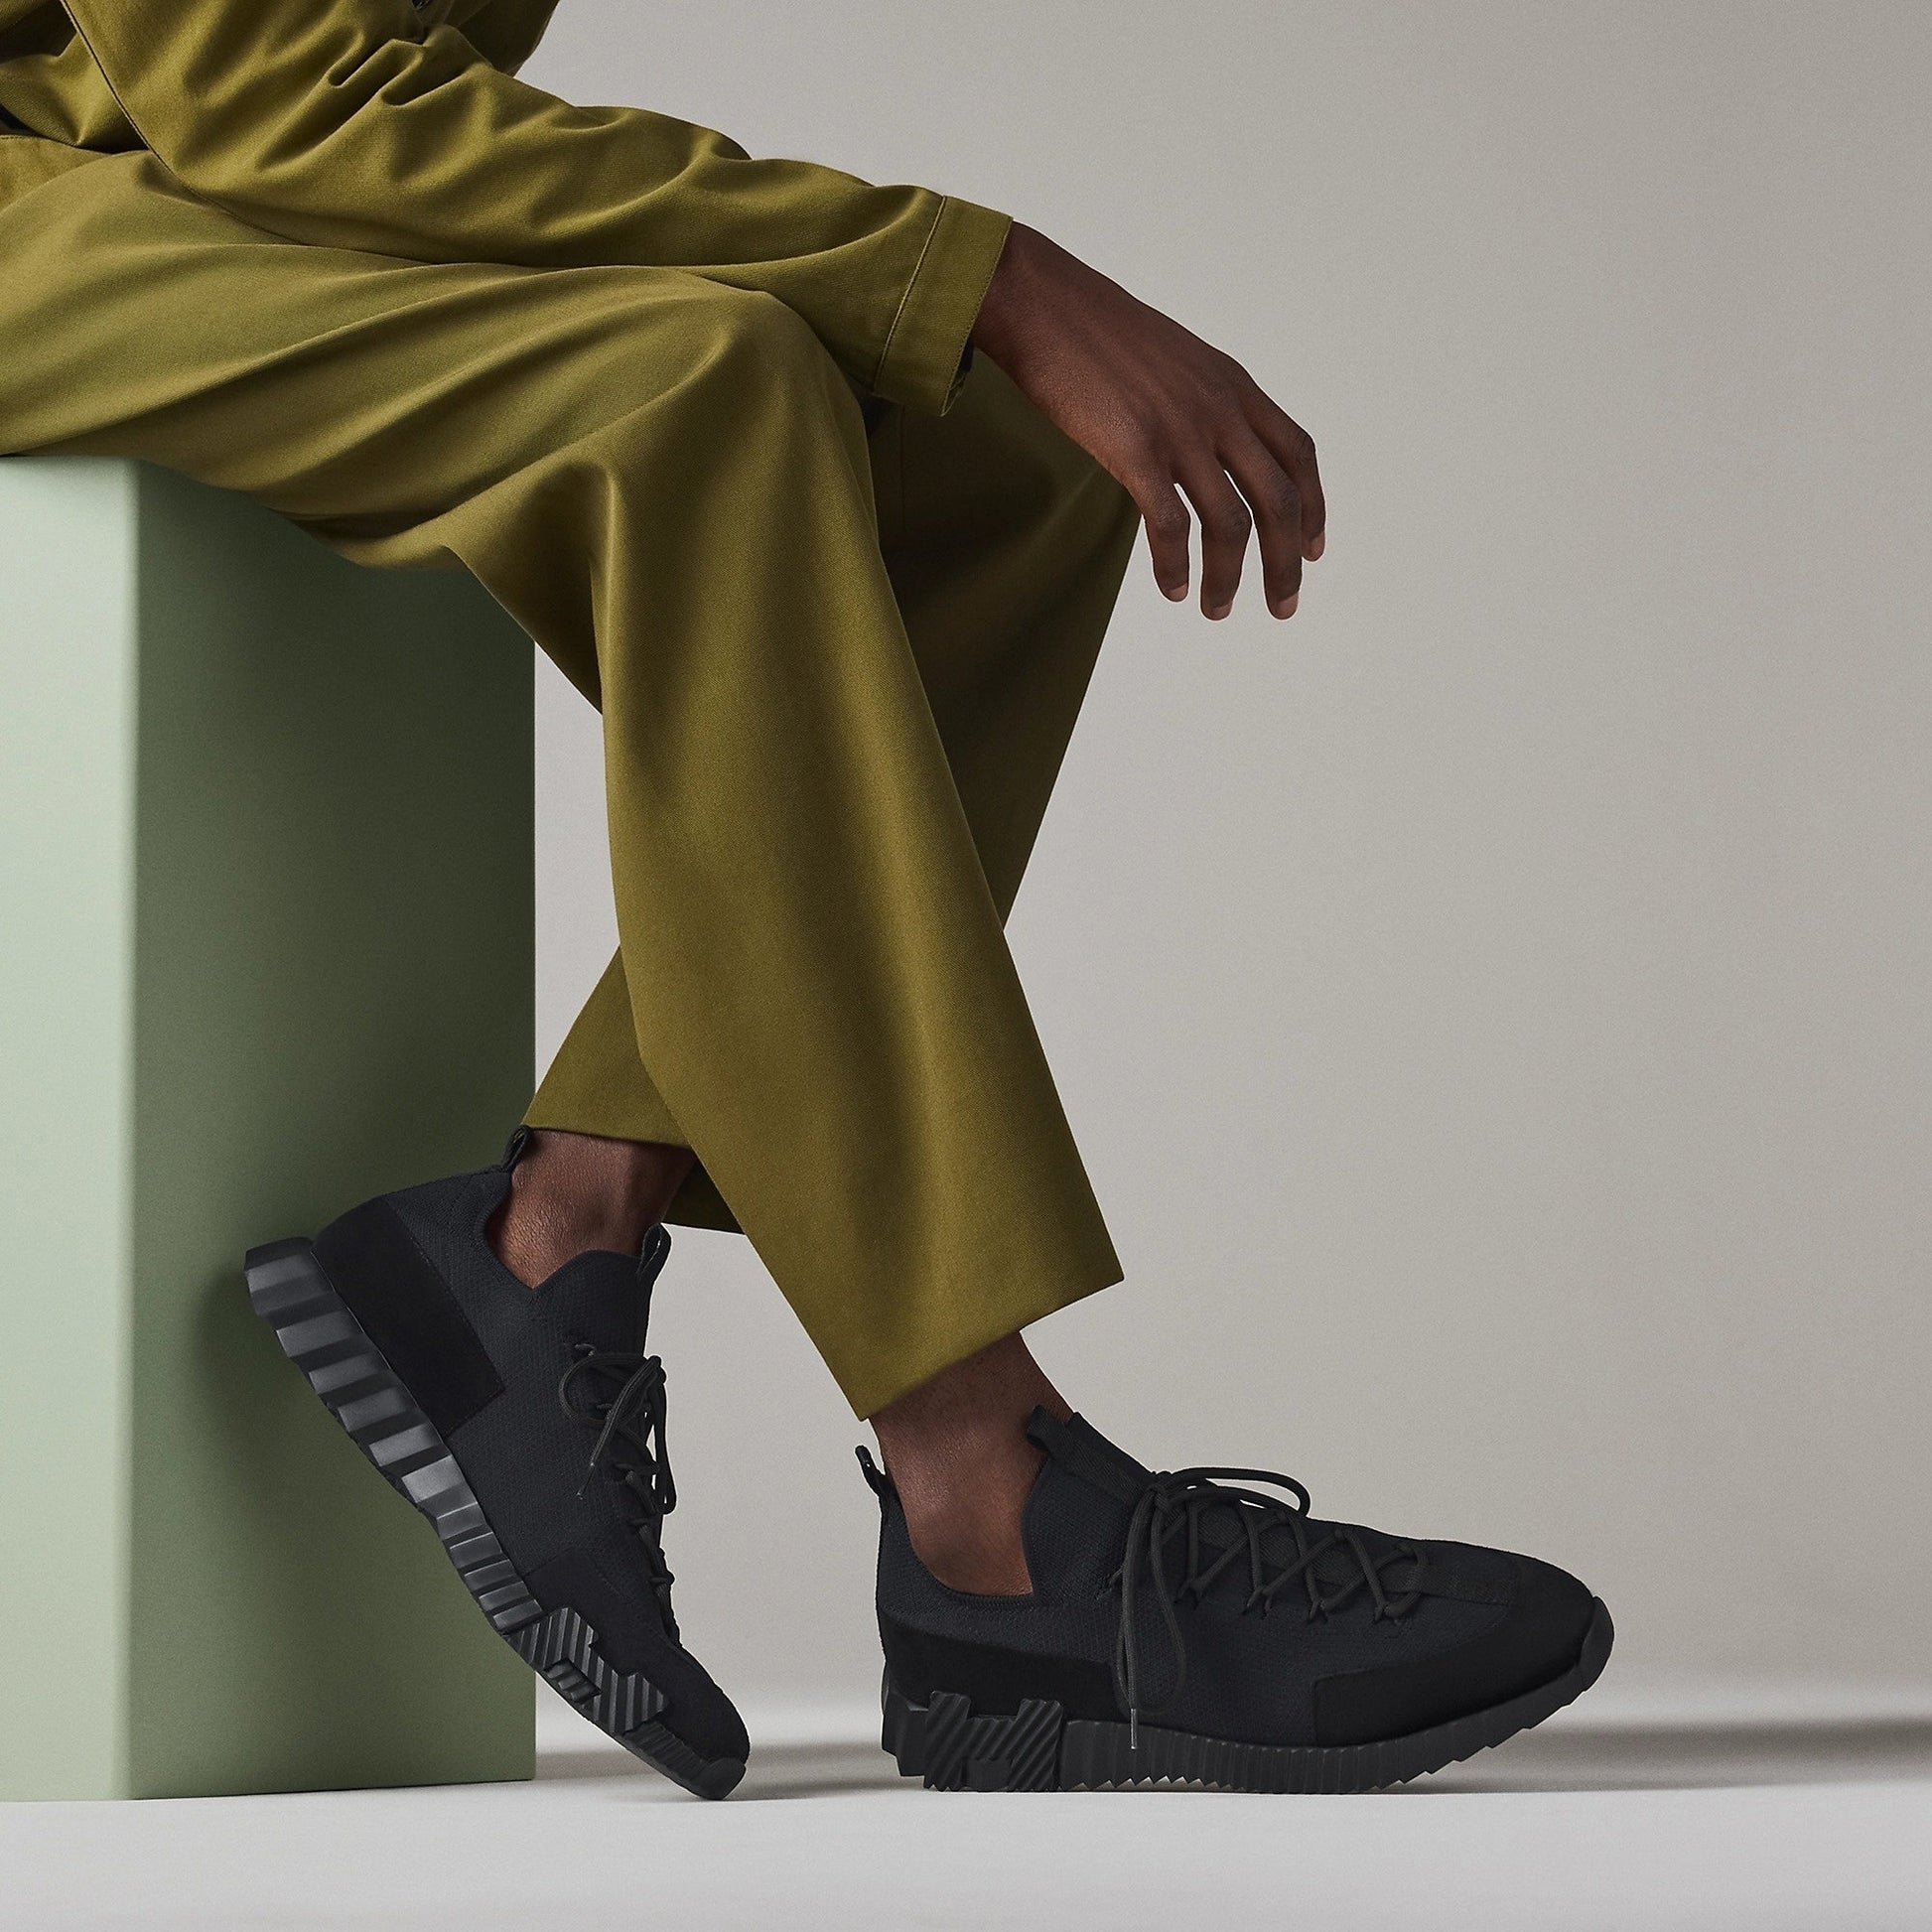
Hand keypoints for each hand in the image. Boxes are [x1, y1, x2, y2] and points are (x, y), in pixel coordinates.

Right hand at [970, 223, 1323, 620]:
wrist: (1043, 304)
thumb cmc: (1097, 334)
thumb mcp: (1175, 359)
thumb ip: (1203, 401)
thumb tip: (1208, 447)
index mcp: (1234, 386)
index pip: (1298, 455)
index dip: (1314, 509)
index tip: (1312, 551)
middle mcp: (1219, 408)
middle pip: (1279, 500)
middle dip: (1286, 563)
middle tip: (1282, 607)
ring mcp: (1180, 429)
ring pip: (1231, 523)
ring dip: (1229, 577)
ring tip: (1216, 610)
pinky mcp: (1135, 448)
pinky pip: (1171, 524)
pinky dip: (1176, 565)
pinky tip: (1174, 588)